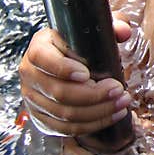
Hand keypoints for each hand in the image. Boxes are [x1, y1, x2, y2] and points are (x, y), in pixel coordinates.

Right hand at [19, 17, 132, 136]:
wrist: (64, 62)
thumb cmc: (81, 46)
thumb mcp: (95, 31)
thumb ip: (112, 26)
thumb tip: (123, 31)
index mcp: (39, 47)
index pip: (42, 58)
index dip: (63, 68)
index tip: (87, 74)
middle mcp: (30, 73)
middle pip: (58, 91)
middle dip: (94, 95)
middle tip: (119, 90)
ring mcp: (34, 98)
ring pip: (64, 113)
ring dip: (98, 112)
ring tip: (122, 103)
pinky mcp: (42, 117)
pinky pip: (65, 128)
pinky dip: (92, 125)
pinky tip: (112, 116)